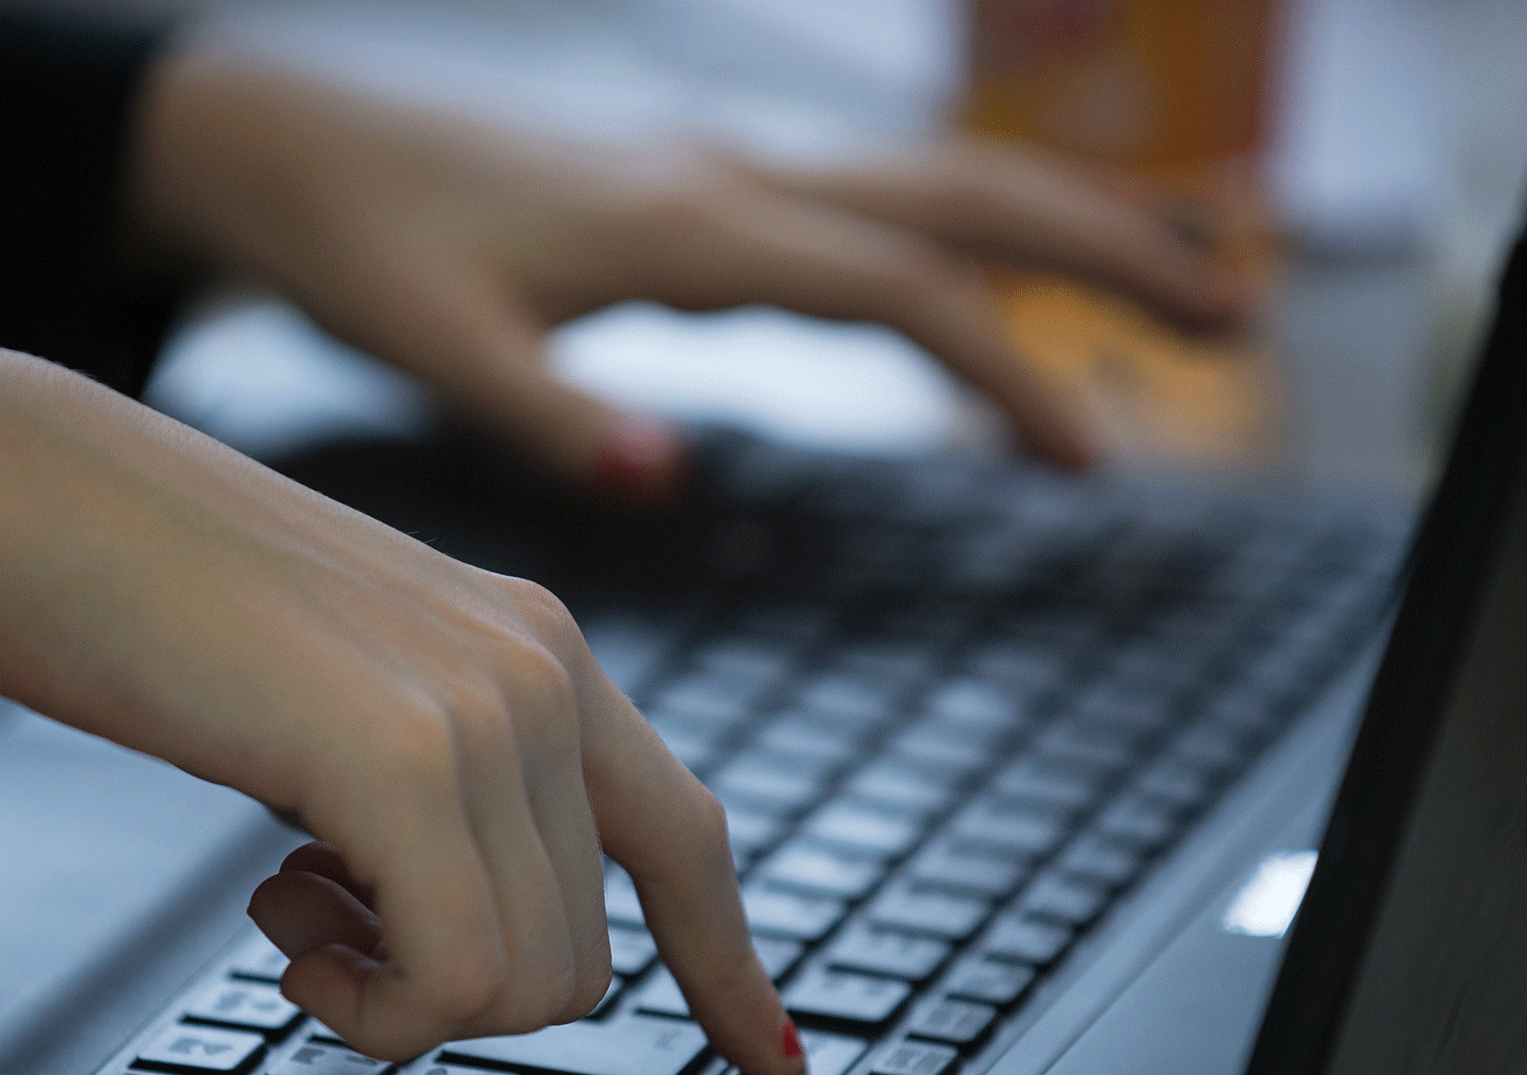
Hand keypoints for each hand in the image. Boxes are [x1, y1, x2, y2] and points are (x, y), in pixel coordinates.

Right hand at [0, 340, 802, 1074]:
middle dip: (457, 988)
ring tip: (290, 905)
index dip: (729, 963)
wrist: (32, 493)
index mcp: (540, 648)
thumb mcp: (352, 688)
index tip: (769, 1053)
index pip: (688, 836)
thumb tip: (458, 922)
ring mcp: (485, 713)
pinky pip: (454, 982)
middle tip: (326, 922)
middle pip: (584, 954)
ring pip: (526, 984)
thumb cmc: (155, 594)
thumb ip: (440, 781)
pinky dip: (372, 1010)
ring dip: (401, 996)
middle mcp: (540, 674)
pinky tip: (288, 935)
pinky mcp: (404, 760)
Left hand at [129, 52, 1244, 488]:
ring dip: (1062, 227)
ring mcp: (725, 172)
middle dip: (1109, 251)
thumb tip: (665, 480)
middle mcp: (730, 179)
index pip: (898, 292)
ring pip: (933, 182)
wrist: (289, 142)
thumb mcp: (436, 344)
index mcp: (686, 227)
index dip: (1008, 371)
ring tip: (1180, 287)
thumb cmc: (360, 245)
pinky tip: (1004, 280)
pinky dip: (965, 237)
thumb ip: (549, 415)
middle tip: (1237, 315)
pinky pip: (870, 202)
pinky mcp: (703, 189)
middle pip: (963, 197)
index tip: (1090, 459)